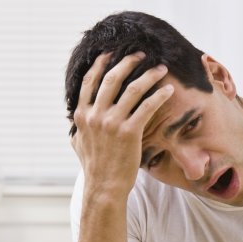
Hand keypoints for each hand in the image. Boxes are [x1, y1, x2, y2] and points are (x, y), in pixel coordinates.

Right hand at [70, 52, 173, 198]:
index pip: (90, 80)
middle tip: (141, 55)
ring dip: (149, 75)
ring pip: (132, 89)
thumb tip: (74, 121)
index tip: (112, 53)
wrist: (104, 186)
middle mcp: (95, 115)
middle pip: (112, 78)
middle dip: (128, 62)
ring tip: (161, 69)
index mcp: (82, 114)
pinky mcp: (129, 132)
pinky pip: (146, 107)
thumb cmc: (94, 167)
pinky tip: (169, 91)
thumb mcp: (78, 143)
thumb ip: (78, 128)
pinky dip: (159, 97)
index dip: (102, 64)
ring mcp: (112, 123)